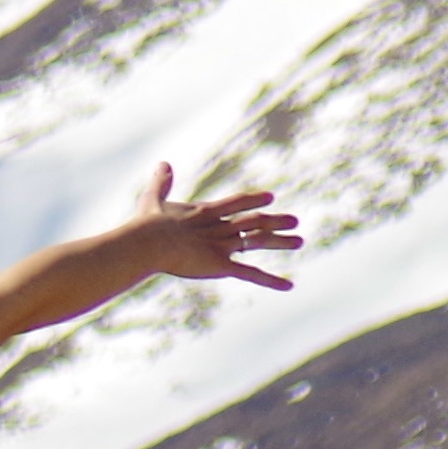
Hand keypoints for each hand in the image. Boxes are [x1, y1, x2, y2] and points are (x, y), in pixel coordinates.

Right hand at [117, 163, 299, 289]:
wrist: (150, 242)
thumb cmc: (148, 223)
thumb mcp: (153, 200)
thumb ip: (161, 183)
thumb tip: (162, 163)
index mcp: (207, 212)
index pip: (237, 203)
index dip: (254, 200)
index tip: (271, 198)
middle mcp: (220, 226)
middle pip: (254, 222)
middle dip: (275, 221)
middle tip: (295, 221)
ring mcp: (223, 245)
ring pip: (259, 241)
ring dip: (280, 241)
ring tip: (299, 241)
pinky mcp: (223, 264)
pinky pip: (252, 274)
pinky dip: (272, 280)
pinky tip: (289, 285)